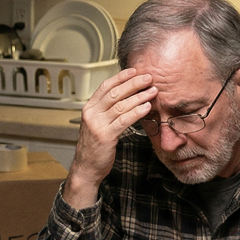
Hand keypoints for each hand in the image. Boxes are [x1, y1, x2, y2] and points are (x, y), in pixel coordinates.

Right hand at [62, 68, 156, 208]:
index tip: (134, 71)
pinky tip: (146, 107)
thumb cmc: (95, 146)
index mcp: (89, 108)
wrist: (86, 168)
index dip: (120, 77)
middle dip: (133, 83)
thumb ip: (107, 111)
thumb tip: (125, 96)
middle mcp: (91, 114)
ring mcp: (97, 125)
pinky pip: (124, 120)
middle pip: (114, 93)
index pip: (105, 87)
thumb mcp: (97, 124)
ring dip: (139, 97)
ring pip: (121, 105)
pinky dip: (137, 112)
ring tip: (152, 91)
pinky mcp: (105, 136)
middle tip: (148, 78)